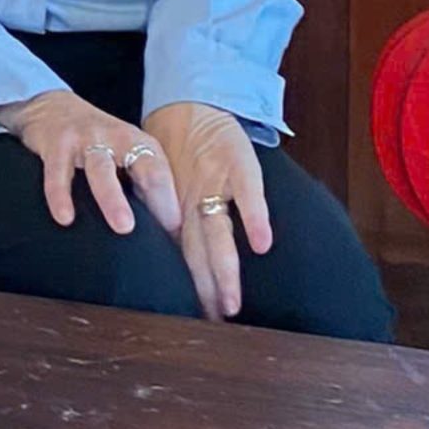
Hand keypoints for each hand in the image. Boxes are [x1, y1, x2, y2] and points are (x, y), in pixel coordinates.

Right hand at [0, 90, 181, 235]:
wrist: (49, 107)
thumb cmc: (93, 141)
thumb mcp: (121, 154)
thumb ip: (140, 186)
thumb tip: (165, 232)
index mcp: (139, 143)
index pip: (161, 175)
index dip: (170, 204)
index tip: (175, 233)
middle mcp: (117, 138)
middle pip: (142, 169)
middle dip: (155, 199)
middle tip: (166, 228)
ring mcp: (86, 139)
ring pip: (102, 170)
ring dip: (113, 199)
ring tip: (120, 226)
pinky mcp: (56, 143)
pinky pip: (58, 172)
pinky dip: (61, 195)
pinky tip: (65, 217)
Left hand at [146, 101, 272, 320]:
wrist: (189, 102)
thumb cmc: (181, 151)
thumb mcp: (171, 185)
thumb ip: (174, 220)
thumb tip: (167, 260)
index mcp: (180, 214)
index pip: (186, 260)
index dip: (191, 290)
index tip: (197, 323)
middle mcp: (194, 206)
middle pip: (202, 255)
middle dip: (208, 291)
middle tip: (215, 326)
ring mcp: (215, 185)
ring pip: (219, 233)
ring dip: (225, 269)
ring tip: (231, 302)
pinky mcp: (238, 163)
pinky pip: (247, 192)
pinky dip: (254, 216)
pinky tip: (260, 243)